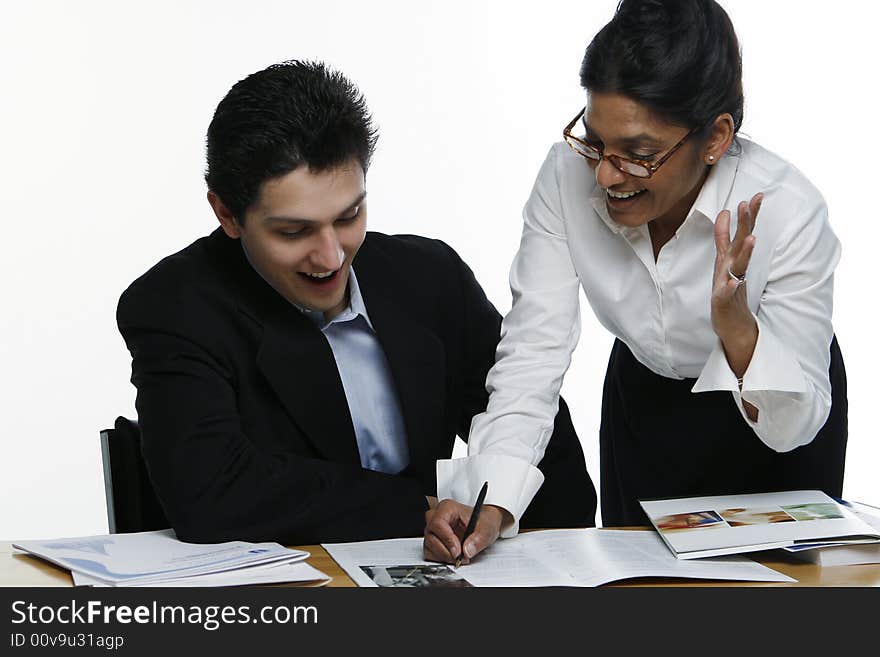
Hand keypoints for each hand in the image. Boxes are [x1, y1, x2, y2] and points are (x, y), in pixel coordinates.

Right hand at [423, 499, 507, 563]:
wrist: (483, 524)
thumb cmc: (483, 520)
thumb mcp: (487, 527)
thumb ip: (478, 539)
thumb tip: (467, 550)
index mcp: (447, 508)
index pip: (438, 523)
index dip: (447, 539)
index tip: (458, 551)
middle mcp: (436, 517)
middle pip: (431, 536)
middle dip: (446, 551)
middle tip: (461, 557)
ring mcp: (433, 529)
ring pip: (429, 546)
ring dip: (444, 556)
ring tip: (460, 557)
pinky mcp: (432, 540)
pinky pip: (430, 553)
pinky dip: (441, 558)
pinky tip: (453, 557)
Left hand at [712, 193, 761, 346]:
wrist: (733, 324)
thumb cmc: (728, 290)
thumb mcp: (722, 261)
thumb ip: (723, 238)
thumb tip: (724, 213)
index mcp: (732, 258)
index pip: (740, 233)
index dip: (746, 216)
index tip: (754, 195)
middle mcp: (734, 268)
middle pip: (742, 242)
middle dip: (746, 223)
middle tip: (752, 202)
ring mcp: (731, 284)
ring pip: (739, 265)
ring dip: (745, 252)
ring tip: (751, 239)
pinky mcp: (725, 301)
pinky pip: (728, 293)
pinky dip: (732, 287)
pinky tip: (735, 282)